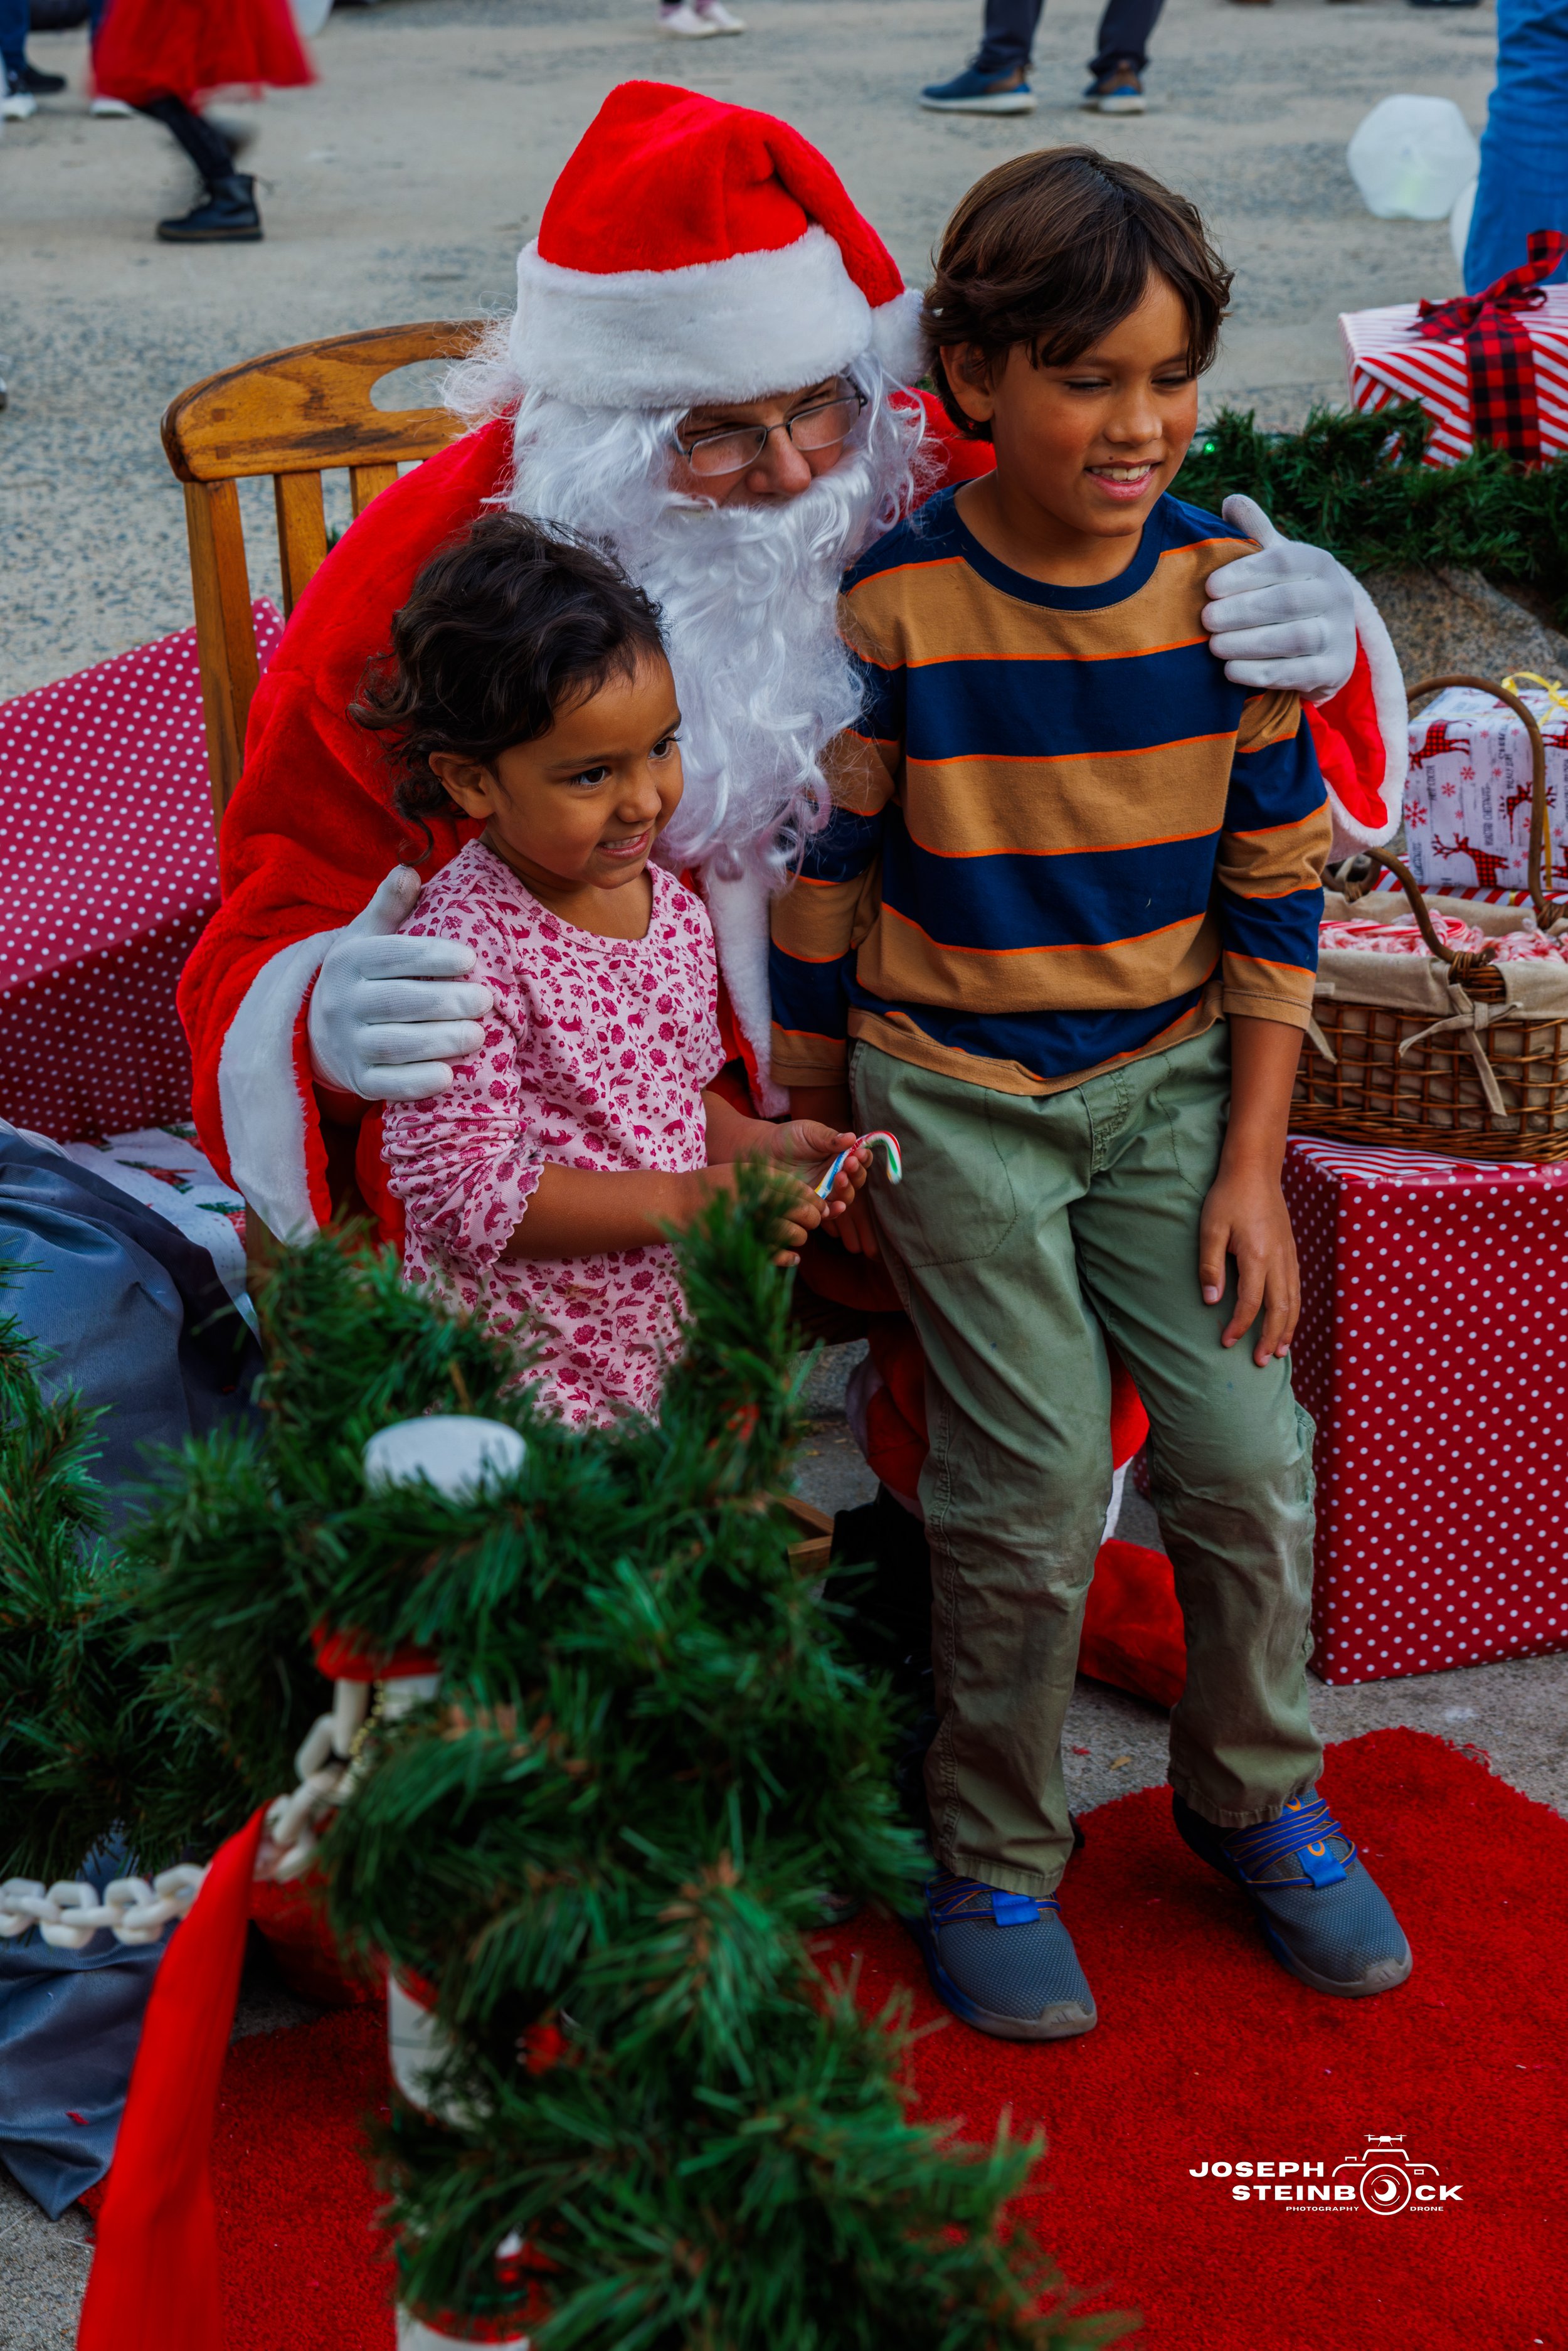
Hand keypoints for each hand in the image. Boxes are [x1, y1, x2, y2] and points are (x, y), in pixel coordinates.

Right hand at [306, 867, 492, 1101]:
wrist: (316, 1030)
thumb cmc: (361, 977)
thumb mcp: (366, 937)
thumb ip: (389, 906)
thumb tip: (409, 871)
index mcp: (349, 961)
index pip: (392, 955)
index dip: (432, 957)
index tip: (470, 958)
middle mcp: (343, 1002)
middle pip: (398, 1002)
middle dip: (445, 1002)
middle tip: (485, 1000)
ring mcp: (348, 1044)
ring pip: (395, 1044)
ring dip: (439, 1042)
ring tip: (479, 1035)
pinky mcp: (357, 1080)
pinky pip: (386, 1085)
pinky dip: (417, 1083)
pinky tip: (448, 1077)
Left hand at [712, 1120, 867, 1263]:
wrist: (762, 1151)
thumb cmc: (787, 1138)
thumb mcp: (810, 1132)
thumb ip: (830, 1138)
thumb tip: (853, 1138)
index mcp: (839, 1155)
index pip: (860, 1159)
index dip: (864, 1157)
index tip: (859, 1153)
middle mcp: (836, 1174)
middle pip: (857, 1179)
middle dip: (857, 1172)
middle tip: (849, 1163)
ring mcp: (825, 1191)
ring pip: (846, 1196)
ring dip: (848, 1189)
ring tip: (840, 1177)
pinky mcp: (812, 1204)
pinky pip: (828, 1211)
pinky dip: (835, 1210)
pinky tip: (838, 1206)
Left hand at [1198, 1161, 1299, 1366]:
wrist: (1255, 1171)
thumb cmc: (1228, 1198)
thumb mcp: (1210, 1229)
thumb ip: (1211, 1266)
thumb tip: (1211, 1302)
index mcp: (1258, 1256)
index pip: (1251, 1303)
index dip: (1240, 1327)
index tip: (1226, 1343)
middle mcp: (1279, 1260)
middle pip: (1280, 1310)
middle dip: (1270, 1338)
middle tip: (1260, 1362)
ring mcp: (1289, 1256)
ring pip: (1295, 1301)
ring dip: (1288, 1329)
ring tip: (1279, 1352)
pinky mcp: (1292, 1252)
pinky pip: (1297, 1289)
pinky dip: (1295, 1311)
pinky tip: (1288, 1322)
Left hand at [1201, 496, 1356, 702]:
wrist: (1324, 645)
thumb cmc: (1286, 595)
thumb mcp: (1275, 563)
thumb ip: (1255, 535)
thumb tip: (1232, 501)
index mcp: (1319, 563)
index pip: (1283, 562)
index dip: (1245, 573)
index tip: (1210, 587)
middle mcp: (1337, 596)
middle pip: (1288, 601)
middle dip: (1241, 611)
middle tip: (1206, 619)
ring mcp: (1339, 635)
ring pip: (1294, 639)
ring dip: (1248, 643)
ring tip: (1214, 645)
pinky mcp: (1334, 670)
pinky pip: (1296, 674)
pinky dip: (1259, 672)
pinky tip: (1230, 670)